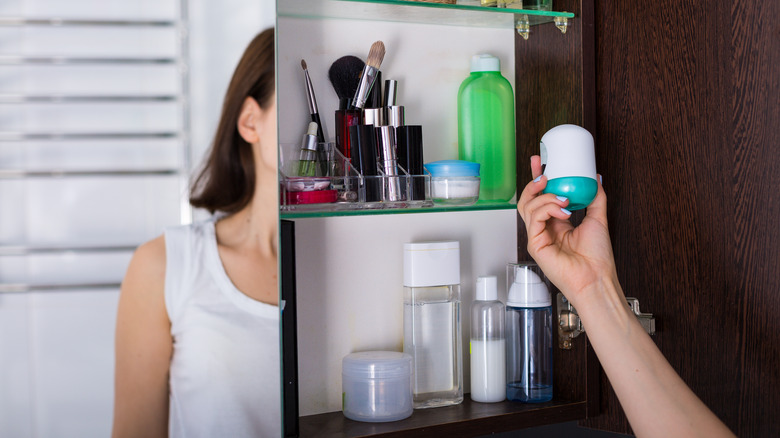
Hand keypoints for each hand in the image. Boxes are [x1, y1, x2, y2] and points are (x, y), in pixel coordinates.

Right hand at [517, 156, 616, 305]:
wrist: (596, 278)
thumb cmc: (597, 258)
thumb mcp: (598, 219)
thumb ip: (596, 197)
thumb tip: (596, 178)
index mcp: (556, 223)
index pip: (541, 196)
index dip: (538, 178)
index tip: (541, 161)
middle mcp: (544, 229)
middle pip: (528, 200)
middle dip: (533, 181)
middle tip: (544, 171)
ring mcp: (537, 237)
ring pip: (528, 206)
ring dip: (545, 196)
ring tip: (563, 197)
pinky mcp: (535, 244)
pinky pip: (534, 219)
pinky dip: (548, 209)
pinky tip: (564, 211)